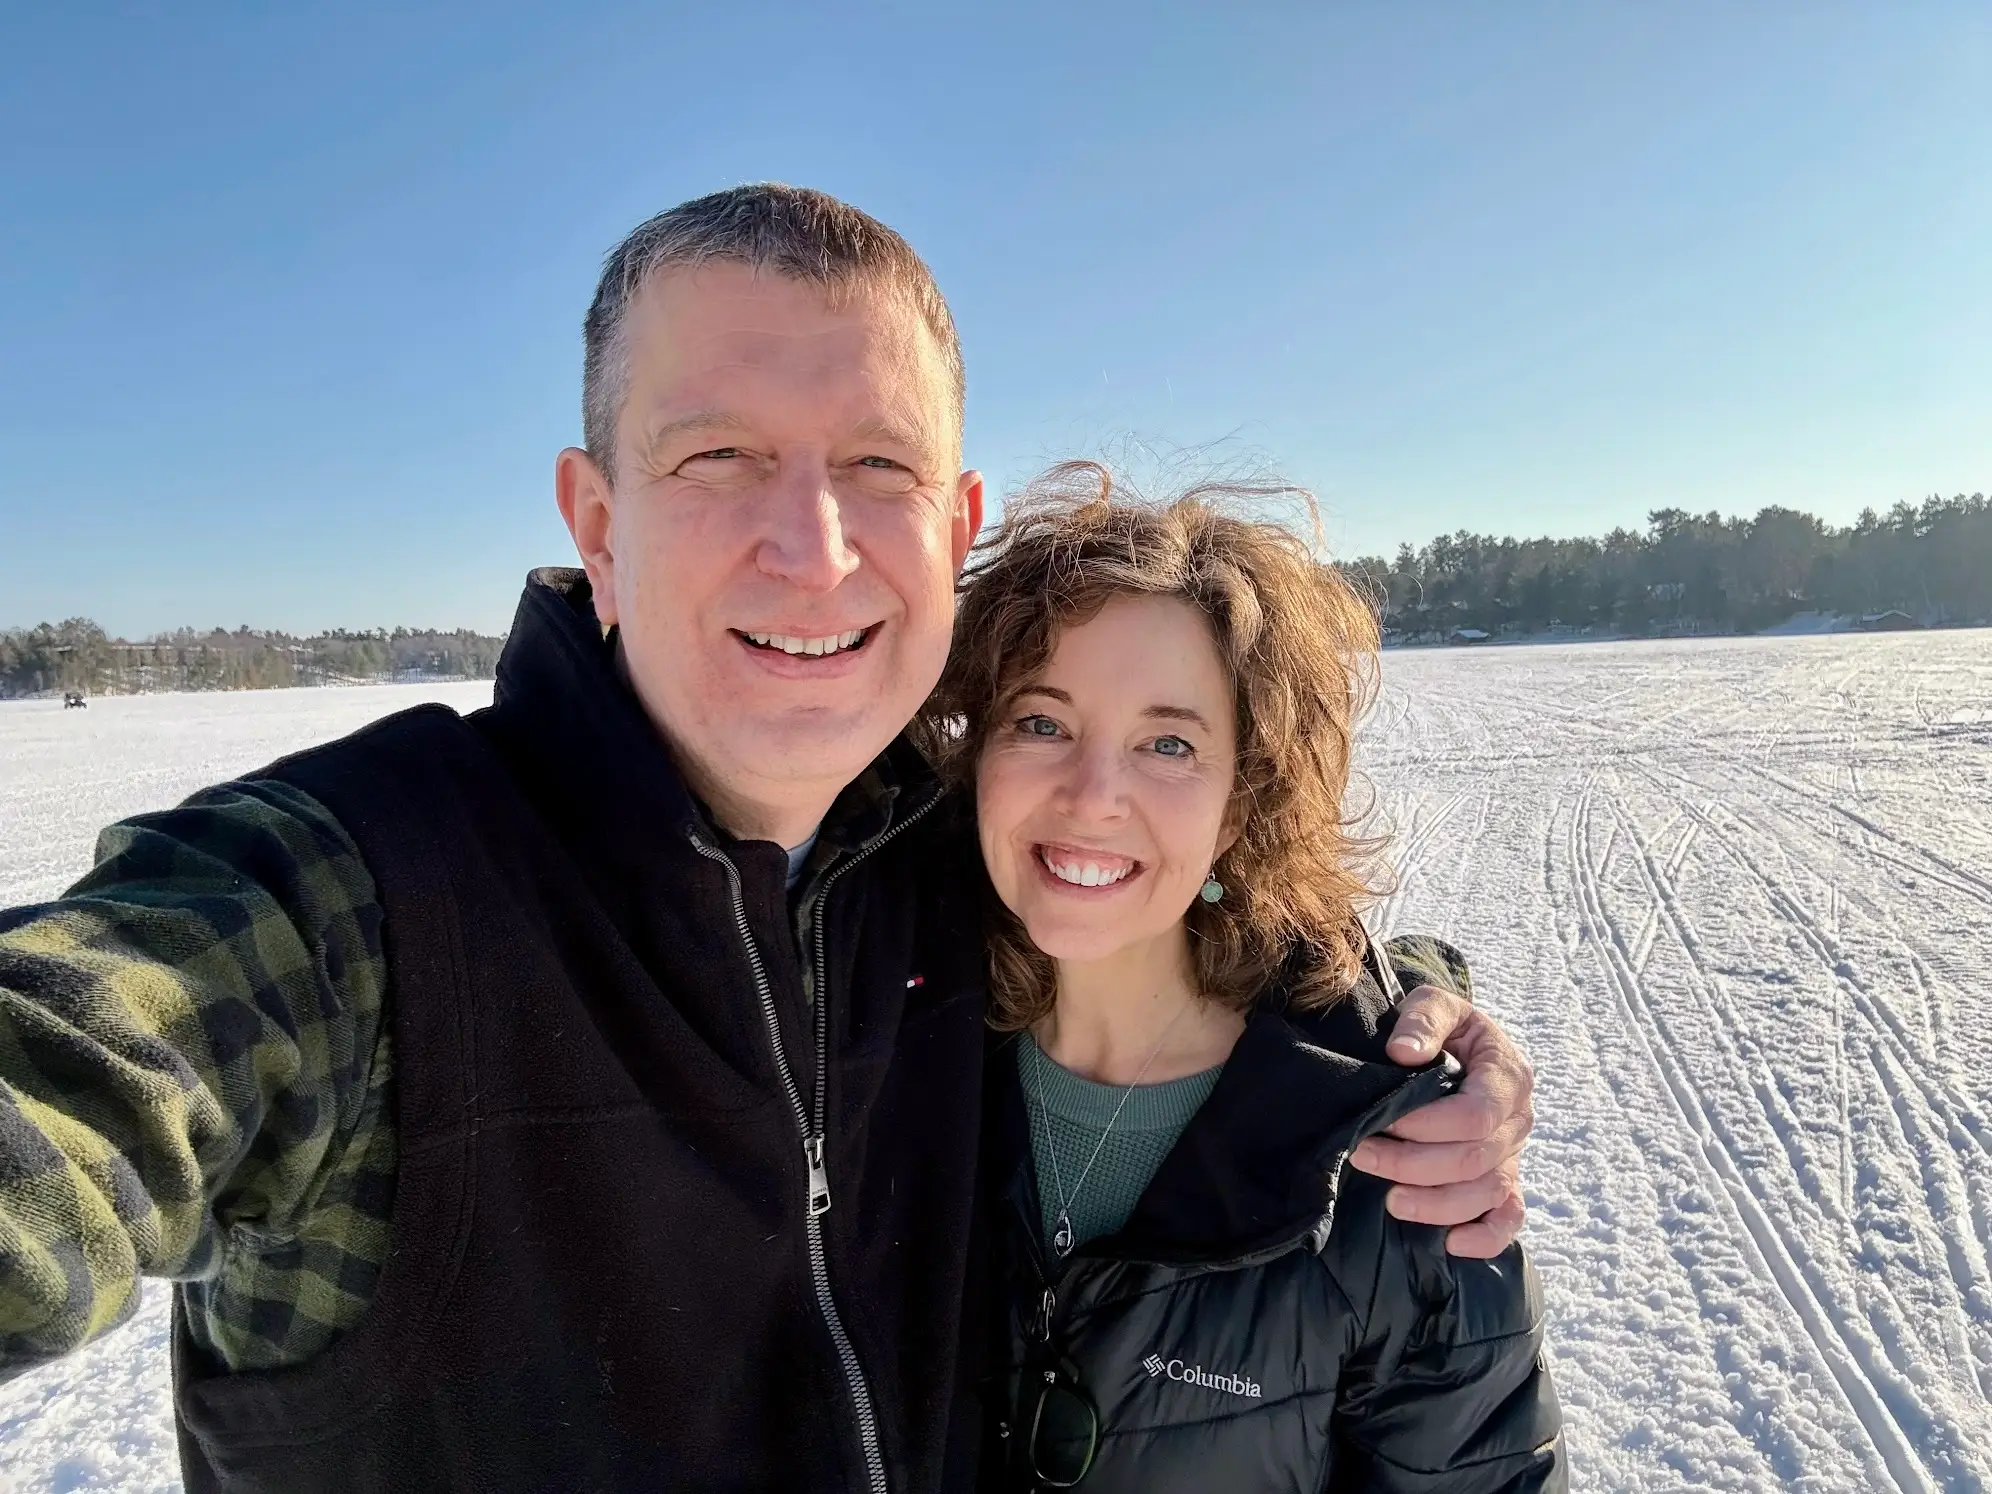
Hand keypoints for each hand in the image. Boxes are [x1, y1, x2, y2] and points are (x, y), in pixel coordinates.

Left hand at [1349, 984, 1534, 1258]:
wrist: (1454, 1041)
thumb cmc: (1441, 1025)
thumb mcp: (1434, 1004)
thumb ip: (1422, 1020)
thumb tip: (1403, 1052)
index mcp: (1507, 1075)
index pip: (1475, 1115)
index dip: (1427, 1125)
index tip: (1382, 1121)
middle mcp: (1518, 1119)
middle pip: (1474, 1158)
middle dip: (1414, 1163)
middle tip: (1363, 1155)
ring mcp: (1514, 1153)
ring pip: (1486, 1193)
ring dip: (1436, 1203)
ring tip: (1390, 1200)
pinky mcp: (1504, 1179)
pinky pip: (1509, 1218)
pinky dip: (1485, 1237)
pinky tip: (1450, 1243)